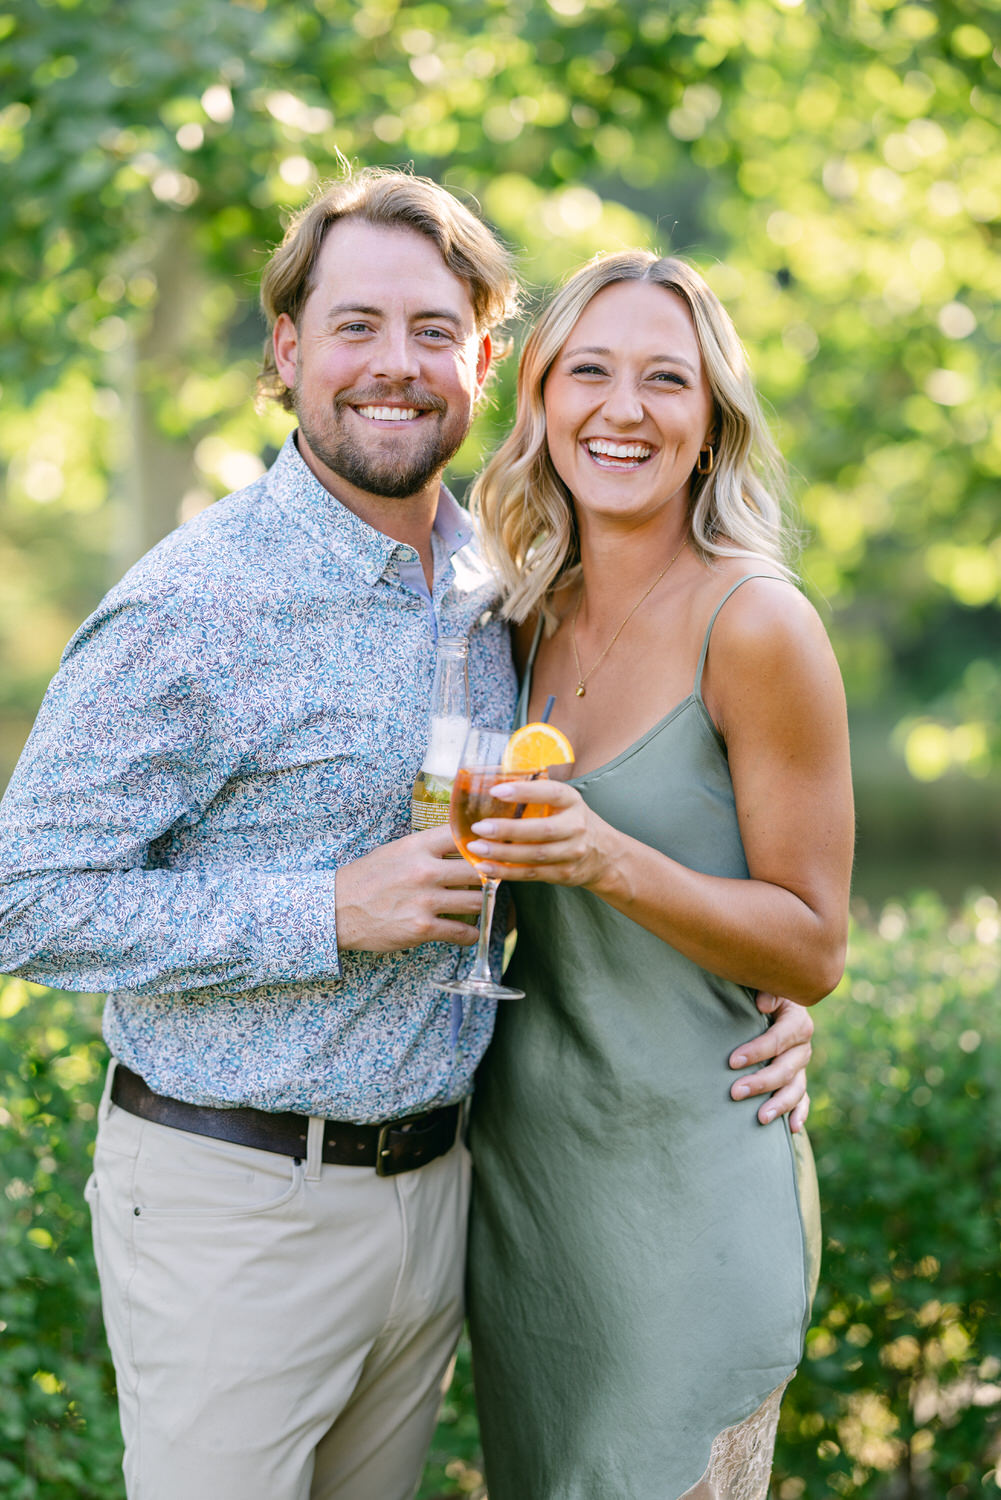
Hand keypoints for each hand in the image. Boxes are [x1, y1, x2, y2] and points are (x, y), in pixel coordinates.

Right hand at [335, 827, 483, 952]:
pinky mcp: (422, 928)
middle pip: (479, 869)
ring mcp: (424, 901)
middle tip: (494, 881)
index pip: (462, 834)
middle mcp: (424, 871)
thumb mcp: (396, 851)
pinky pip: (462, 932)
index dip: (483, 840)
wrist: (338, 910)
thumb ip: (428, 847)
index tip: (493, 847)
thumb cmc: (368, 878)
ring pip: (477, 901)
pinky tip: (470, 932)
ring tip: (482, 906)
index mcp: (417, 847)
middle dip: (490, 876)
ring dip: (483, 906)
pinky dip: (471, 934)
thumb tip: (461, 843)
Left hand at [466, 778, 609, 888]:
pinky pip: (531, 873)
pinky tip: (486, 867)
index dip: (524, 791)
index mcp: (572, 801)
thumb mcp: (564, 802)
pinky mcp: (563, 873)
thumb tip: (492, 783)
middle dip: (507, 830)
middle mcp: (575, 826)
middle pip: (542, 830)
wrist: (604, 854)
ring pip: (534, 855)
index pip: (550, 792)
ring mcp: (571, 852)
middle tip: (480, 827)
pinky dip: (506, 872)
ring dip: (502, 853)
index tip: (496, 790)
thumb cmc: (572, 821)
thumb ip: (536, 795)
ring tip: (476, 848)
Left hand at [729, 993, 813, 1129]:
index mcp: (797, 1022)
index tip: (732, 1061)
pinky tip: (793, 1129)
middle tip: (735, 1092)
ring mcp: (801, 1066)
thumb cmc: (759, 994)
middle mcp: (803, 1046)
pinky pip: (803, 1099)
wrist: (769, 1004)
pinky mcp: (797, 1079)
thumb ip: (766, 991)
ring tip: (761, 1118)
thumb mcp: (764, 986)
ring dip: (779, 1104)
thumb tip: (763, 1005)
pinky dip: (800, 1113)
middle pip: (786, 1069)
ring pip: (796, 1088)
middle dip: (761, 1082)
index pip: (778, 1039)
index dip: (757, 1051)